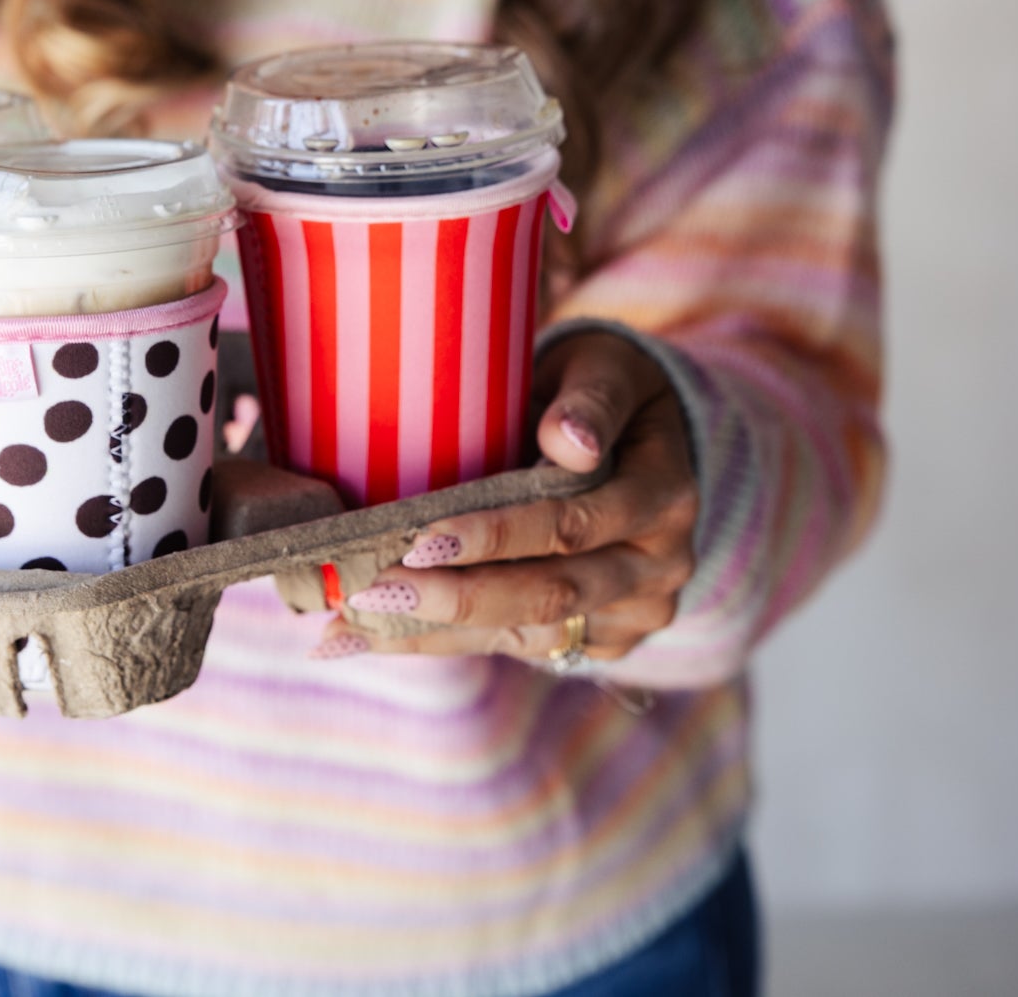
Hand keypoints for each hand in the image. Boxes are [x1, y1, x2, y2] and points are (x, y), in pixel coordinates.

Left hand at [312, 330, 697, 664]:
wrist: (640, 432)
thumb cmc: (600, 389)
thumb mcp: (604, 370)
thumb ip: (589, 400)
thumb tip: (569, 444)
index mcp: (664, 496)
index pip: (571, 526)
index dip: (497, 536)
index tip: (422, 538)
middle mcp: (660, 565)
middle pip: (551, 594)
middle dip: (458, 597)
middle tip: (374, 589)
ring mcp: (635, 611)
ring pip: (532, 635)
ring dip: (438, 630)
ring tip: (353, 623)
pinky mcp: (605, 638)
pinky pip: (521, 647)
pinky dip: (446, 642)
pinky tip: (373, 636)